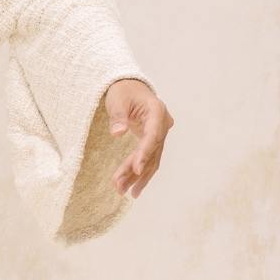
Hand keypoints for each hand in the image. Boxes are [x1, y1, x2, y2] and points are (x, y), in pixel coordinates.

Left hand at [104, 78, 173, 198]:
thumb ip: (118, 117)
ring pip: (151, 159)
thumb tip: (117, 133)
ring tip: (121, 191)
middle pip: (152, 151)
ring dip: (137, 177)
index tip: (135, 169)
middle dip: (135, 170)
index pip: (153, 136)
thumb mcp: (117, 100)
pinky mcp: (154, 141)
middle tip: (119, 186)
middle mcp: (162, 125)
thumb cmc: (123, 91)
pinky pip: (149, 159)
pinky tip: (132, 190)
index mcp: (157, 111)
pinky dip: (139, 174)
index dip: (144, 153)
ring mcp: (160, 134)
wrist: (130, 87)